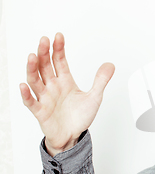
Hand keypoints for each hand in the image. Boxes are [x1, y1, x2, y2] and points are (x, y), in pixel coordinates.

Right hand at [20, 33, 114, 155]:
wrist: (72, 137)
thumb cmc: (80, 117)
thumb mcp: (95, 97)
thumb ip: (101, 81)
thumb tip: (110, 65)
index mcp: (65, 81)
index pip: (59, 61)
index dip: (58, 48)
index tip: (58, 36)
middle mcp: (53, 87)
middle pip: (45, 66)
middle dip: (44, 53)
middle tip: (44, 40)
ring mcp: (45, 98)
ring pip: (35, 80)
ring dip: (32, 69)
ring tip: (33, 56)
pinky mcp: (40, 111)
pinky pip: (31, 102)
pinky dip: (27, 94)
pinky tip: (24, 85)